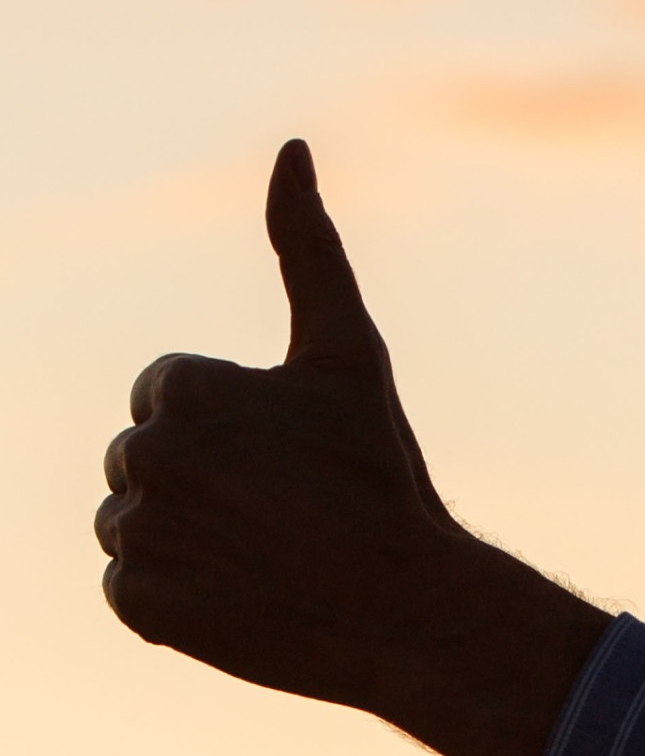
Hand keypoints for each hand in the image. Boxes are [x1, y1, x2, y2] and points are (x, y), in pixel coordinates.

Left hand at [95, 140, 609, 755]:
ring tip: (260, 553)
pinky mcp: (139, 607)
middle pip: (142, 457)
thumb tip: (291, 147)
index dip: (230, 424)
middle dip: (199, 476)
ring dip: (181, 533)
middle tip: (280, 509)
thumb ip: (308, 248)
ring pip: (128, 520)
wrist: (405, 608)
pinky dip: (173, 593)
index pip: (164, 394)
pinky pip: (129, 587)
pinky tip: (237, 594)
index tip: (288, 458)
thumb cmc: (381, 477)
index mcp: (184, 393)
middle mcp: (145, 460)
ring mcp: (140, 537)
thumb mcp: (349, 354)